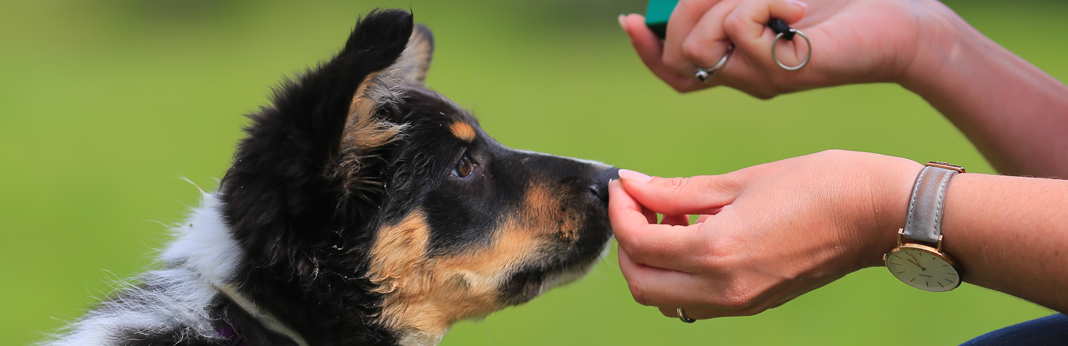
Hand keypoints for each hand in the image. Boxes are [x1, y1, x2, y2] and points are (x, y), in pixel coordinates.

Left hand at [608, 150, 920, 318]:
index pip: (638, 244)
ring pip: (664, 299)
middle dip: (628, 242)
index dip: (620, 211)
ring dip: (651, 262)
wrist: (879, 215)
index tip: (623, 184)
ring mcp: (740, 303)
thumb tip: (631, 184)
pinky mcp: (753, 304)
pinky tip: (695, 236)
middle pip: (641, 283)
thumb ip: (677, 190)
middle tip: (639, 203)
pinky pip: (694, 302)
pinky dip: (678, 274)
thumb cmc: (818, 185)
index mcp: (718, 252)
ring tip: (669, 218)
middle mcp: (724, 289)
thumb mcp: (741, 180)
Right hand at [619, 0, 962, 96]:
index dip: (645, 50)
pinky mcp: (782, 70)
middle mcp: (745, 77)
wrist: (897, 19)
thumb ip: (720, 5)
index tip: (630, 21)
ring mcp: (762, 77)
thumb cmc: (835, 3)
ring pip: (701, 44)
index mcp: (737, 61)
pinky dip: (763, 2)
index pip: (671, 70)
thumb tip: (663, 9)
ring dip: (728, 4)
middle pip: (679, 54)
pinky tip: (797, 8)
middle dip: (690, 10)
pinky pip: (739, 28)